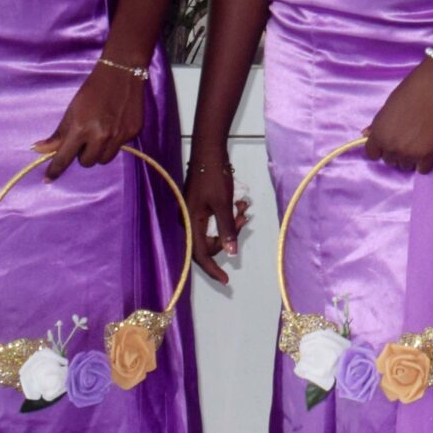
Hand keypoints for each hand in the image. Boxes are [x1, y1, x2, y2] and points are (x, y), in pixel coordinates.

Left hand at [34, 61, 146, 179]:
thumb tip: (39, 149)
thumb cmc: (92, 90)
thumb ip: (59, 134)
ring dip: (99, 151)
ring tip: (100, 134)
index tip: (48, 179)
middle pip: (87, 163)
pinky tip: (115, 125)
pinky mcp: (133, 132)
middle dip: (83, 154)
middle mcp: (100, 136)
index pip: (64, 158)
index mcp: (81, 129)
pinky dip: (115, 141)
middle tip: (85, 139)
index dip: (55, 170)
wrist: (122, 73)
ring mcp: (119, 136)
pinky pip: (120, 147)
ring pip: (104, 159)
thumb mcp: (72, 110)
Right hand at [184, 146, 247, 285]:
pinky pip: (213, 219)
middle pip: (208, 243)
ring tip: (244, 208)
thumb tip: (231, 253)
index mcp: (190, 223)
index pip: (199, 254)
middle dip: (229, 236)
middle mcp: (188, 221)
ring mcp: (192, 213)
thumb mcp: (223, 204)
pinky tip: (239, 204)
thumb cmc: (214, 177)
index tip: (226, 280)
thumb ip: (226, 229)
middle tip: (244, 220)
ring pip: (213, 230)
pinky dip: (227, 216)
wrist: (208, 152)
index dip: (212, 269)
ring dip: (230, 224)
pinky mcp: (199, 206)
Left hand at [364, 62, 432, 172]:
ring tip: (419, 143)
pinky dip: (425, 162)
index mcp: (378, 135)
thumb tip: (365, 134)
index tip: (388, 143)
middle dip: (396, 152)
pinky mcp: (427, 155)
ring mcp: (409, 152)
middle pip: (390, 161)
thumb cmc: (409, 92)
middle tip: (407, 138)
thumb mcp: (386, 108)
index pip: (371, 154)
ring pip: (406, 166)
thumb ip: (377, 125)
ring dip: (410, 158)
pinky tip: (428, 150)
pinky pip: (423, 169)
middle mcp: (390, 147)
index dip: (380, 149)